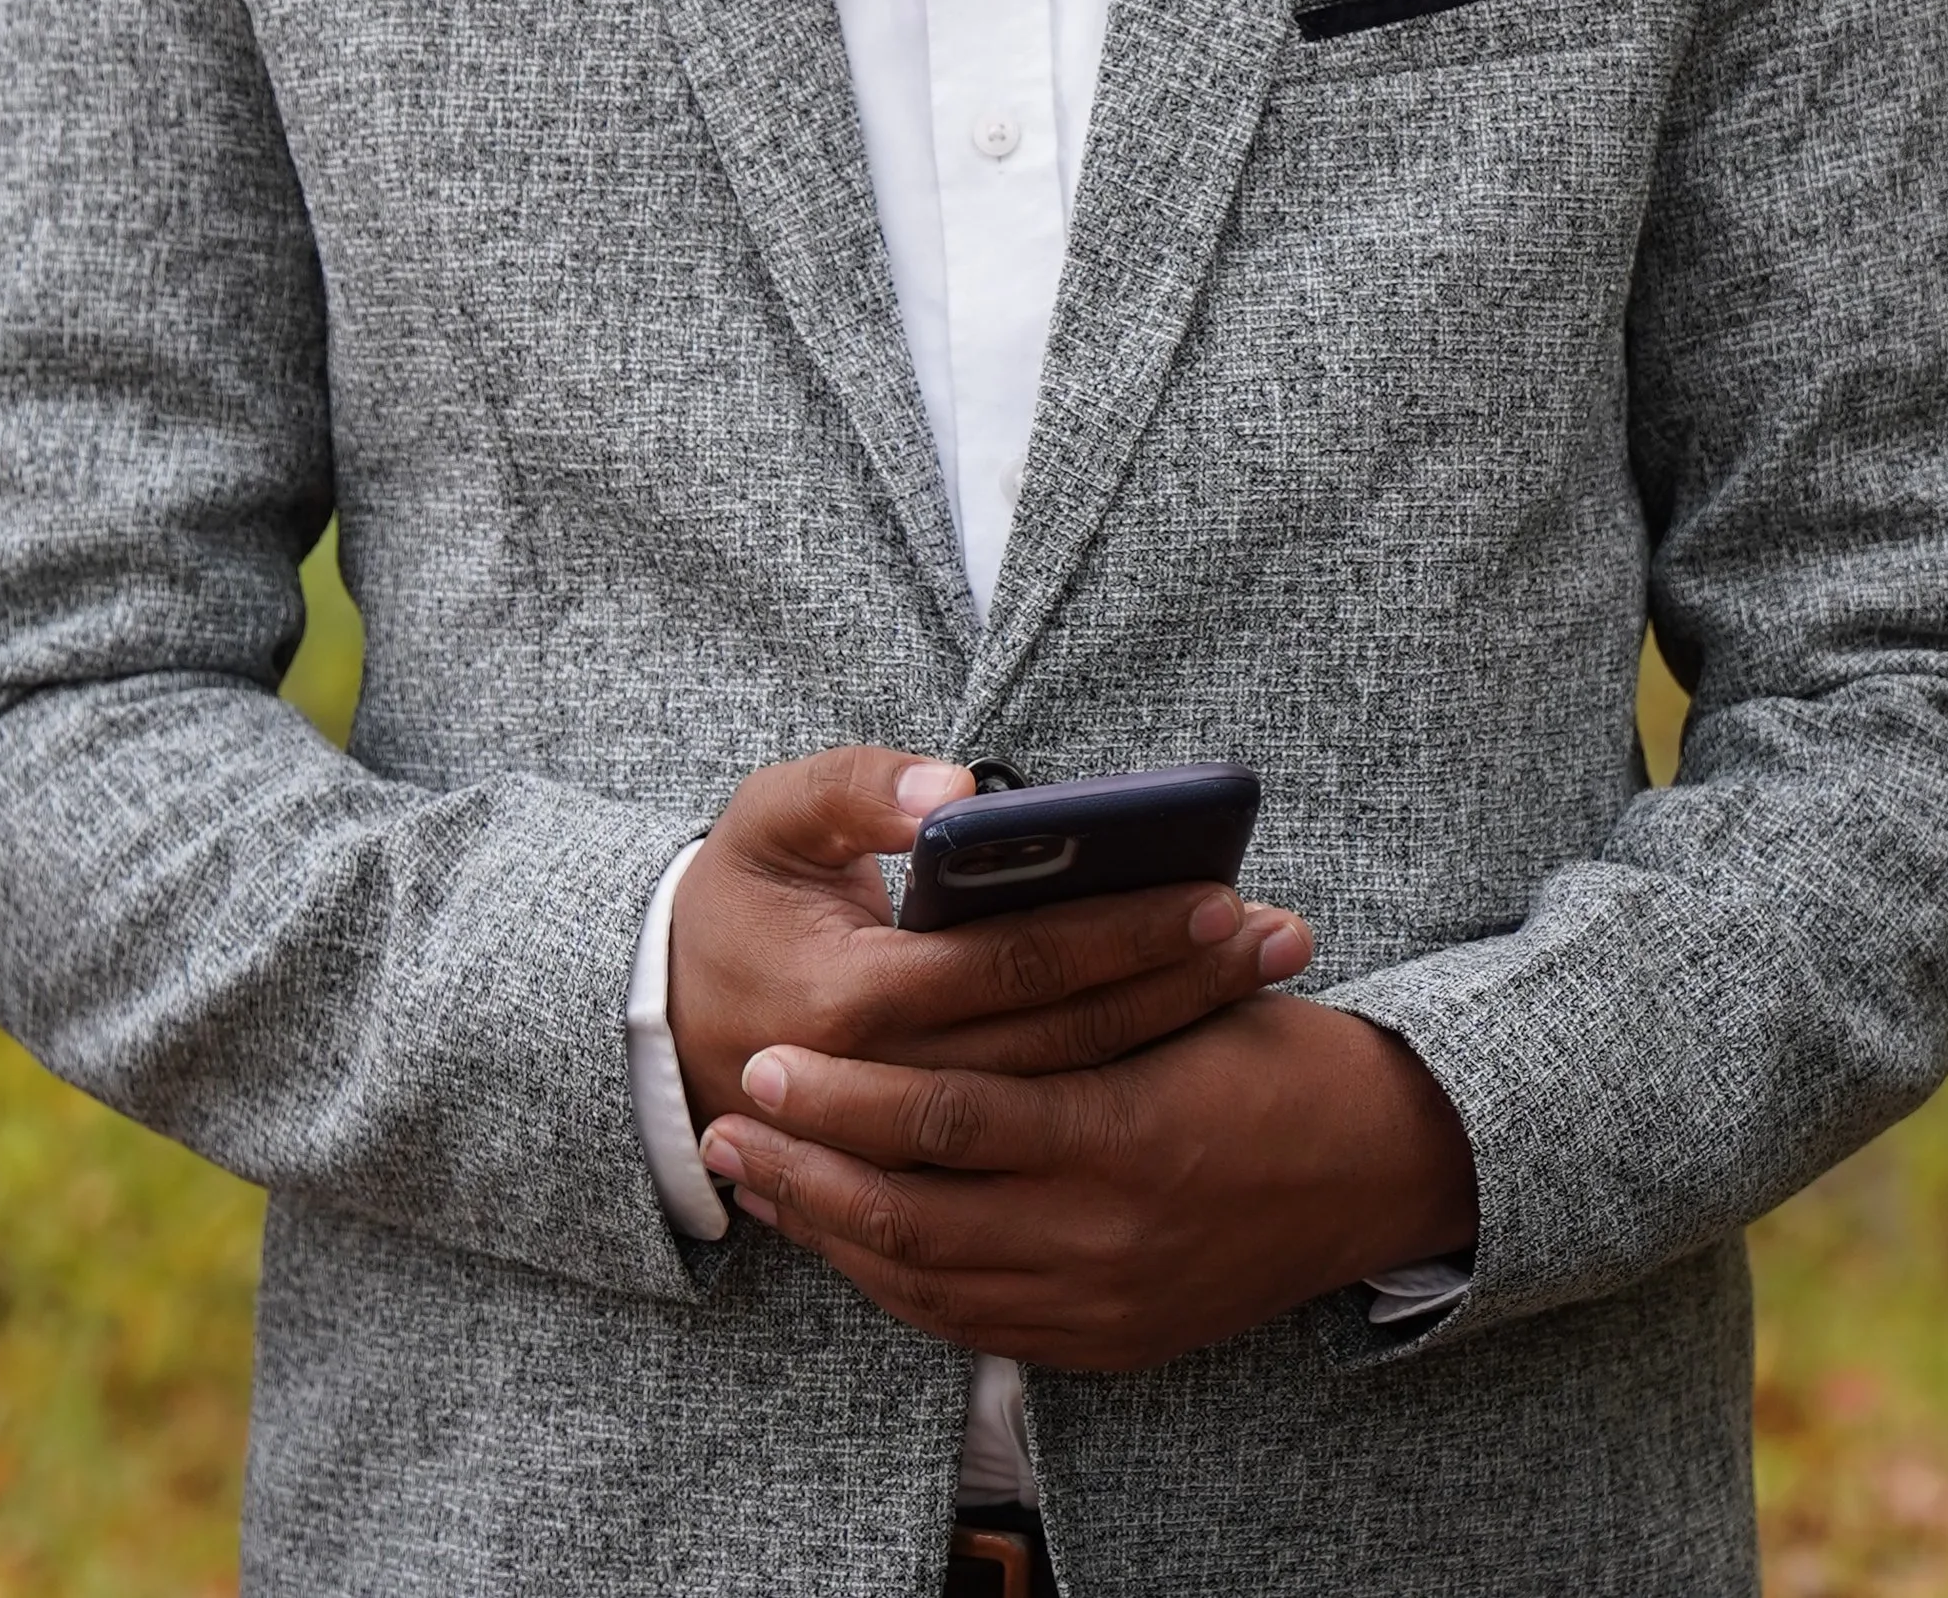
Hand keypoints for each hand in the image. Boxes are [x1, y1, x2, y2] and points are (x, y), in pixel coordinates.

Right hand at [668, 747, 1312, 1130]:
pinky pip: (1042, 1125)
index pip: (1008, 967)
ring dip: (1172, 1029)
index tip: (1211, 892)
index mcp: (847, 996)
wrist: (670, 1025)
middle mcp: (887, 1083)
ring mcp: (910, 1137)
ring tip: (1262, 974)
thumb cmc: (743, 898)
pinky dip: (1125, 1079)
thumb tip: (952, 787)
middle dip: (1176, 983)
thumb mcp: (770, 817)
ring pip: (1063, 1090)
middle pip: (1059, 1041)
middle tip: (1277, 934)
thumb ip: (855, 789)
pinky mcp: (929, 1161)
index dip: (1114, 932)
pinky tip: (1199, 1032)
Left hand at [699, 991, 1479, 1369]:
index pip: (940, 1122)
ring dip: (827, 1228)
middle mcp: (1103, 1232)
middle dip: (803, 1166)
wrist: (1380, 1167)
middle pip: (908, 1213)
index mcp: (1119, 1128)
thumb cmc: (1275, 1048)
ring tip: (757, 1178)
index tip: (763, 1061)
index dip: (839, 1096)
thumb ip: (1069, 980)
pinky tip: (843, 1233)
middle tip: (728, 1122)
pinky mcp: (1104, 1342)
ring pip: (923, 1283)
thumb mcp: (1179, 993)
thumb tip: (955, 913)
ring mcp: (1102, 1303)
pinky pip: (965, 1324)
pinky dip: (889, 1281)